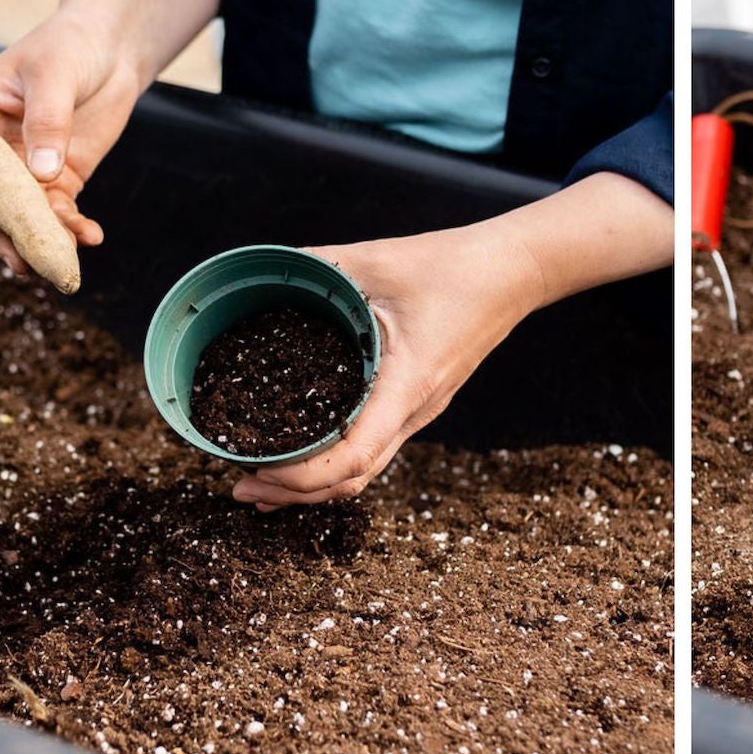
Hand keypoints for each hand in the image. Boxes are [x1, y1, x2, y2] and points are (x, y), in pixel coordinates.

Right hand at [0, 9, 140, 270]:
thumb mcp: (55, 75)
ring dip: (36, 240)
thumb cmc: (69, 47)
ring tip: (54, 264)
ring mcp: (25, 166)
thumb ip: (48, 121)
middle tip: (20, 259)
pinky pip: (60, 209)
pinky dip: (72, 226)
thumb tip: (43, 174)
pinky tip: (89, 237)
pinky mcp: (59, 176)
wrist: (110, 48)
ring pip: (21, 212)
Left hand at [228, 172, 666, 510]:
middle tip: (240, 486)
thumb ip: (315, 266)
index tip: (253, 469)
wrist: (513, 273)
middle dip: (292, 492)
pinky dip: (333, 464)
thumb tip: (257, 269)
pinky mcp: (419, 403)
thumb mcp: (375, 260)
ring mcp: (421, 411)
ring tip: (261, 482)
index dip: (298, 476)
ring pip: (363, 471)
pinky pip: (373, 449)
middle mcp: (416, 409)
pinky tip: (304, 453)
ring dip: (312, 485)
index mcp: (406, 382)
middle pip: (352, 479)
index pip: (351, 456)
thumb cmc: (454, 267)